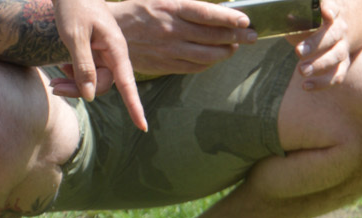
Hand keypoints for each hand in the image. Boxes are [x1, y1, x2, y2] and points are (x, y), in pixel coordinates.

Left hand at [48, 0, 146, 129]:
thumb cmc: (73, 6)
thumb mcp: (74, 36)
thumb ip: (84, 66)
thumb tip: (91, 96)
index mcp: (116, 49)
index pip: (128, 84)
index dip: (135, 107)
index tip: (143, 127)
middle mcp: (115, 54)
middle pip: (104, 84)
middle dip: (81, 90)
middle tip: (54, 87)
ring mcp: (106, 53)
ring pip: (95, 80)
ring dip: (75, 83)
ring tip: (54, 80)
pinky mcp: (96, 52)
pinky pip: (90, 71)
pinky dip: (75, 73)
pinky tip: (63, 66)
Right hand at [110, 0, 256, 76]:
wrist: (110, 31)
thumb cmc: (138, 9)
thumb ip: (185, 4)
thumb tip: (214, 10)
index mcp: (168, 7)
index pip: (205, 14)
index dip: (228, 18)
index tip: (245, 21)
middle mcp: (170, 29)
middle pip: (212, 36)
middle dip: (236, 36)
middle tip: (251, 35)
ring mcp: (168, 49)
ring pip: (208, 55)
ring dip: (226, 51)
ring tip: (235, 46)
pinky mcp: (165, 65)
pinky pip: (196, 67)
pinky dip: (210, 63)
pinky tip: (217, 57)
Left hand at [286, 0, 349, 89]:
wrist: (340, 33)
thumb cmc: (315, 21)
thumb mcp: (307, 15)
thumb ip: (299, 17)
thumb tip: (288, 17)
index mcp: (333, 13)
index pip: (334, 7)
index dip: (330, 9)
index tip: (326, 12)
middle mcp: (340, 30)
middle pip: (333, 36)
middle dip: (316, 44)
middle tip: (298, 52)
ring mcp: (343, 48)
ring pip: (337, 57)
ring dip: (319, 65)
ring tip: (301, 71)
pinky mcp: (343, 65)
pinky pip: (337, 76)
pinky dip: (322, 83)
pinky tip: (305, 86)